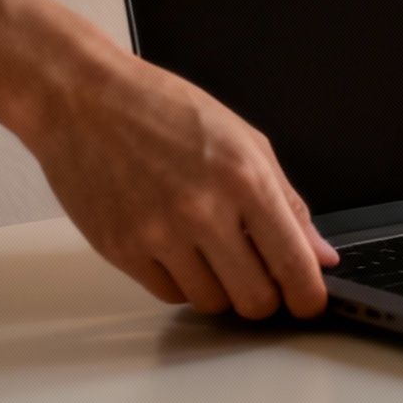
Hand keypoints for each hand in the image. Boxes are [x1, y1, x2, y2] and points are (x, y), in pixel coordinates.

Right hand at [23, 46, 340, 319]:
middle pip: (254, 299)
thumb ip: (288, 202)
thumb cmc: (163, 110)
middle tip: (262, 279)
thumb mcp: (245, 141)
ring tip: (214, 253)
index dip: (308, 296)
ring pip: (211, 303)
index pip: (293, 264)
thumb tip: (319, 252)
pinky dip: (182, 282)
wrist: (83, 100)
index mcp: (244, 179)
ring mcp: (158, 235)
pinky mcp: (121, 251)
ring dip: (222, 290)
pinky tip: (180, 250)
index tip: (310, 302)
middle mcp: (203, 212)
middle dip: (266, 298)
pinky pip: (168, 294)